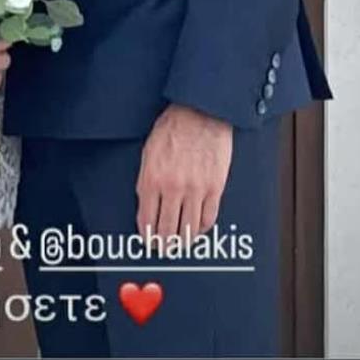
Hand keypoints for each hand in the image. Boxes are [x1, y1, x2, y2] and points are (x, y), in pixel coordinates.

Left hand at [136, 106, 232, 242]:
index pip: (147, 220)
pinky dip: (201, 229)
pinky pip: (208, 218)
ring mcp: (195, 190)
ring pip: (188, 229)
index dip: (147, 236)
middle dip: (163, 244)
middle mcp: (173, 188)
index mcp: (152, 178)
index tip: (148, 241)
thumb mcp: (148, 151)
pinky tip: (197, 229)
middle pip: (167, 230)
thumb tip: (145, 203)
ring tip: (180, 243)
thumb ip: (145, 178)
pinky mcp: (214, 188)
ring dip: (183, 241)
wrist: (201, 111)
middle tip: (164, 248)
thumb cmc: (173, 126)